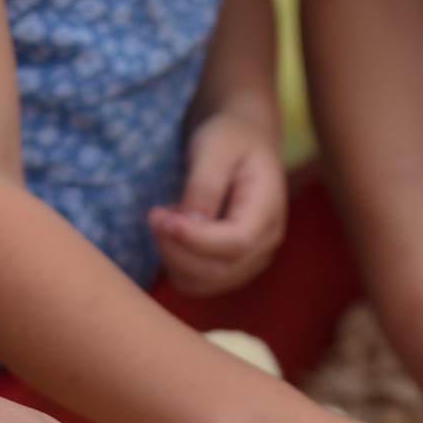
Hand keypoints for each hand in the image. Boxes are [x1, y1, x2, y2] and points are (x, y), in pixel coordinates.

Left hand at [148, 113, 286, 295]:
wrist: (240, 145)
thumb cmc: (229, 138)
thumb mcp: (216, 146)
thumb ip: (205, 183)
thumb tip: (190, 223)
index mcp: (268, 210)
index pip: (236, 243)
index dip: (194, 238)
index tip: (160, 216)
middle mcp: (265, 243)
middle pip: (217, 270)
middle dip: (175, 248)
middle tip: (154, 216)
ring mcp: (249, 261)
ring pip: (203, 283)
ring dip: (171, 258)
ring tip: (166, 218)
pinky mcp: (229, 269)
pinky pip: (195, 283)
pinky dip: (174, 264)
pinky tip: (173, 234)